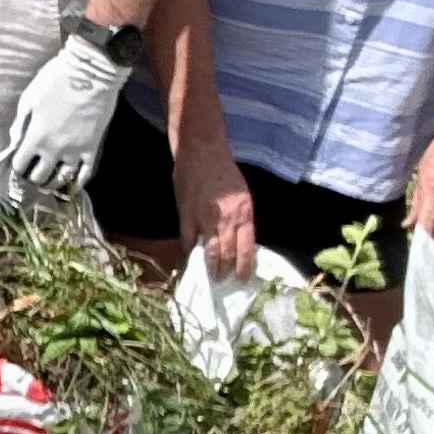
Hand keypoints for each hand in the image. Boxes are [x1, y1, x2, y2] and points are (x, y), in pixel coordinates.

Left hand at [0, 32, 130, 203]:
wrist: (91, 72)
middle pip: (40, 177)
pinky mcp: (93, 149)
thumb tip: (16, 140)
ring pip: (62, 179)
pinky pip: (85, 174)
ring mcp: (75, 151)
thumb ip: (20, 123)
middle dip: (34, 177)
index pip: (21, 165)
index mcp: (35, 137)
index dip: (18, 167)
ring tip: (51, 179)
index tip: (20, 164)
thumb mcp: (29, 98)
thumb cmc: (56, 80)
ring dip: (54, 182)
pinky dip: (78, 182)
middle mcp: (54, 150)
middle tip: (34, 172)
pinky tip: (73, 182)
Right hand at [183, 154, 255, 278]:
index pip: (247, 249)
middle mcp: (227, 221)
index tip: (242, 279)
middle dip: (226, 271)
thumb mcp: (243, 195)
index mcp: (244, 214)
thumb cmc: (225, 171)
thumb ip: (241, 218)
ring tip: (210, 277)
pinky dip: (190, 253)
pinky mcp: (187, 216)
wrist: (202, 152)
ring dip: (210, 267)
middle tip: (223, 281)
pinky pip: (188, 241)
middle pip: (227, 254)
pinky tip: (190, 260)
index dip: (244, 267)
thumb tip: (239, 239)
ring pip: (209, 252)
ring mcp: (205, 220)